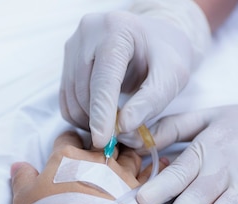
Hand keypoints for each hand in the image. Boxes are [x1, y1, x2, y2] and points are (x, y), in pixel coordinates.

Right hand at [10, 131, 162, 203]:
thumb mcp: (23, 200)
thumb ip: (22, 178)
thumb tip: (18, 165)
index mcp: (66, 157)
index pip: (67, 137)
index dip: (67, 142)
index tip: (68, 149)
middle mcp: (97, 161)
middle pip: (102, 143)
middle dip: (101, 145)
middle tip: (101, 153)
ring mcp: (123, 177)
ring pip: (130, 154)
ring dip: (127, 154)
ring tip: (127, 158)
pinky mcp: (142, 196)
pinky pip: (152, 177)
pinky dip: (157, 169)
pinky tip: (162, 164)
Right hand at [59, 0, 210, 148]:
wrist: (155, 38)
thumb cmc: (167, 55)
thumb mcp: (172, 76)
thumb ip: (150, 101)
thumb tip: (123, 128)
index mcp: (117, 29)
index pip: (103, 78)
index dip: (101, 113)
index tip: (103, 141)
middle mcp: (88, 32)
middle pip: (84, 90)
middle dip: (98, 120)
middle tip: (118, 139)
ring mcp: (74, 44)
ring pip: (71, 97)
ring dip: (88, 120)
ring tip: (113, 128)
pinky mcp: (67, 59)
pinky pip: (66, 97)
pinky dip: (80, 114)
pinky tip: (100, 119)